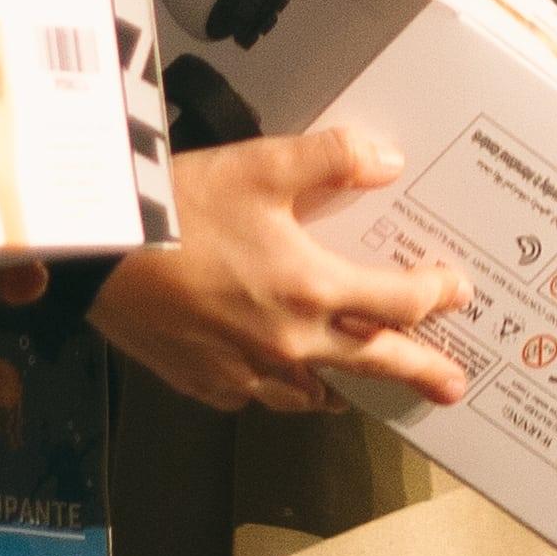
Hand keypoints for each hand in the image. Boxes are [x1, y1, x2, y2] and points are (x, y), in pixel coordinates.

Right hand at [86, 127, 473, 413]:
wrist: (99, 258)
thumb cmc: (181, 208)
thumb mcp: (261, 166)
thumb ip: (333, 159)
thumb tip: (391, 162)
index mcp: (312, 288)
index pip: (397, 302)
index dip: (434, 295)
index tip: (457, 292)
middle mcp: (290, 341)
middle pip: (373, 363)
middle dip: (418, 372)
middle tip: (453, 389)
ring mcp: (247, 372)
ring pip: (316, 391)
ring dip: (349, 386)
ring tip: (366, 390)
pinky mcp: (207, 384)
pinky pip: (261, 397)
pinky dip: (284, 389)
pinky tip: (283, 380)